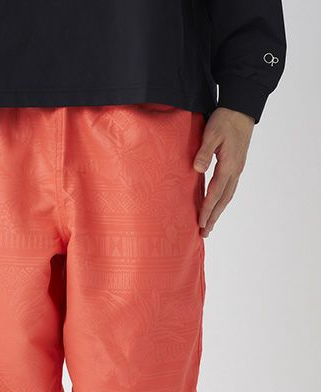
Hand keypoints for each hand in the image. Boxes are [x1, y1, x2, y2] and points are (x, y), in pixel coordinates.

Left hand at [193, 107, 253, 237]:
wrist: (241, 109)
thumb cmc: (225, 120)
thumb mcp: (211, 133)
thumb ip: (204, 152)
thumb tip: (197, 169)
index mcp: (229, 165)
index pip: (215, 193)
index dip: (207, 209)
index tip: (200, 223)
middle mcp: (235, 171)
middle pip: (223, 200)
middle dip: (213, 217)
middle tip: (204, 233)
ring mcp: (237, 169)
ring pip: (227, 196)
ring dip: (218, 211)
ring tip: (209, 225)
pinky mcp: (236, 165)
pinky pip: (228, 188)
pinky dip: (222, 201)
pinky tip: (216, 205)